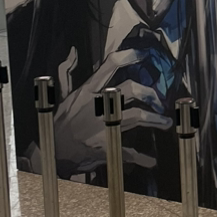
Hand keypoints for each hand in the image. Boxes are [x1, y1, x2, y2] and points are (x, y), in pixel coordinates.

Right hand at [52, 45, 172, 176]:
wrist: (51, 151)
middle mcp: (95, 106)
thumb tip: (77, 58)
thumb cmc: (60, 125)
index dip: (127, 58)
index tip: (141, 55)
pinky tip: (150, 160)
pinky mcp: (103, 147)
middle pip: (129, 90)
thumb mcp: (66, 99)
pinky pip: (127, 151)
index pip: (108, 67)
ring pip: (135, 116)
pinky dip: (141, 157)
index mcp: (86, 93)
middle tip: (159, 101)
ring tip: (165, 123)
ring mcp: (100, 126)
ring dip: (154, 119)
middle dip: (149, 94)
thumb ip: (75, 80)